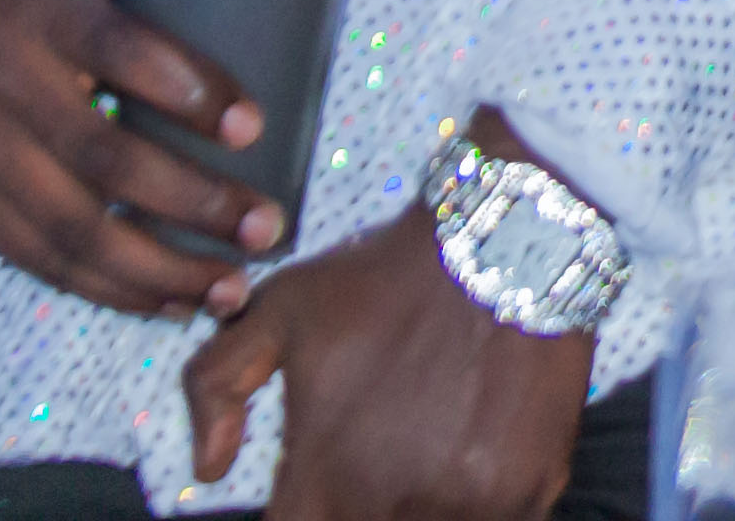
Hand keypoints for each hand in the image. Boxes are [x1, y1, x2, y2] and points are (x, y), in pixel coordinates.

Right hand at [0, 0, 278, 317]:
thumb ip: (134, 0)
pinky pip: (38, 258)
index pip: (118, 48)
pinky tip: (164, 303)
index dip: (186, 89)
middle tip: (264, 228)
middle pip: (104, 157)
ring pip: (72, 229)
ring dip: (158, 271)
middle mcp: (4, 84)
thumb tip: (243, 31)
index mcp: (39, 10)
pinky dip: (106, 288)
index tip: (251, 125)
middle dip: (194, 204)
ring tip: (227, 290)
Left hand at [188, 126, 592, 518]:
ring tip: (425, 450)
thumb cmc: (387, 278)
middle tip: (372, 458)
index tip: (310, 492)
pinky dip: (476, 504)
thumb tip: (207, 468)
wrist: (505, 240)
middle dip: (355, 509)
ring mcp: (465, 506)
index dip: (298, 513)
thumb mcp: (278, 309)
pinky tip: (472, 453)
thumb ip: (216, 385)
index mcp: (322, 475)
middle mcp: (390, 504)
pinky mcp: (527, 494)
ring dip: (416, 508)